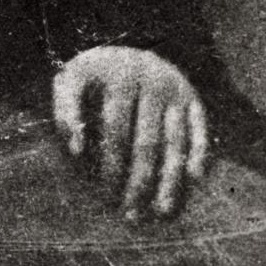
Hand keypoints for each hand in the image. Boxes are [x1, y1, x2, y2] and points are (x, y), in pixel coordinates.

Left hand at [52, 45, 208, 218]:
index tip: (102, 196)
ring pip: (176, 142)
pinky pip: (200, 130)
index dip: (110, 165)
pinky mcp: (193, 98)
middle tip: (130, 215)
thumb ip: (64, 111)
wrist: (126, 50)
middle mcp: (152, 79)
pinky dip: (200, 153)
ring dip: (170, 180)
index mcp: (119, 75)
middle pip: (147, 142)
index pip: (116, 130)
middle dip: (139, 182)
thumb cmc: (92, 77)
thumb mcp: (69, 81)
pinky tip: (195, 179)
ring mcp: (176, 89)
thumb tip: (76, 150)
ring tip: (162, 213)